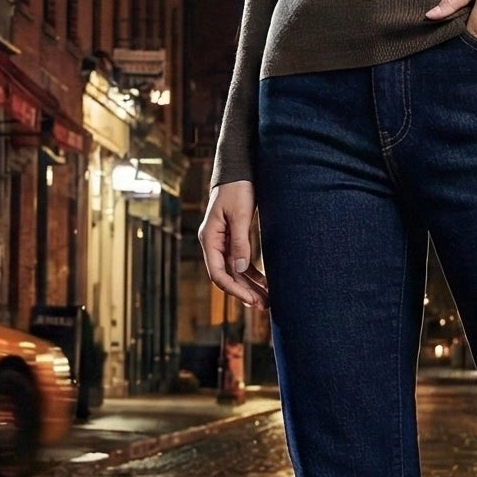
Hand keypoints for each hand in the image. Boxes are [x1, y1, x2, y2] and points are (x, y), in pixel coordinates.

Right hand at [200, 180, 268, 310]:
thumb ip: (240, 241)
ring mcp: (223, 242)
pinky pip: (241, 261)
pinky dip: (253, 273)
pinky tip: (266, 283)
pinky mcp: (234, 238)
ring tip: (267, 300)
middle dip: (245, 292)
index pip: (218, 273)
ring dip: (250, 286)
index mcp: (209, 238)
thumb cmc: (238, 188)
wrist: (238, 170)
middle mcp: (213, 243)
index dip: (234, 289)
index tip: (251, 299)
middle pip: (227, 276)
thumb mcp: (241, 214)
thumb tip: (241, 268)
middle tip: (264, 306)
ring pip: (235, 271)